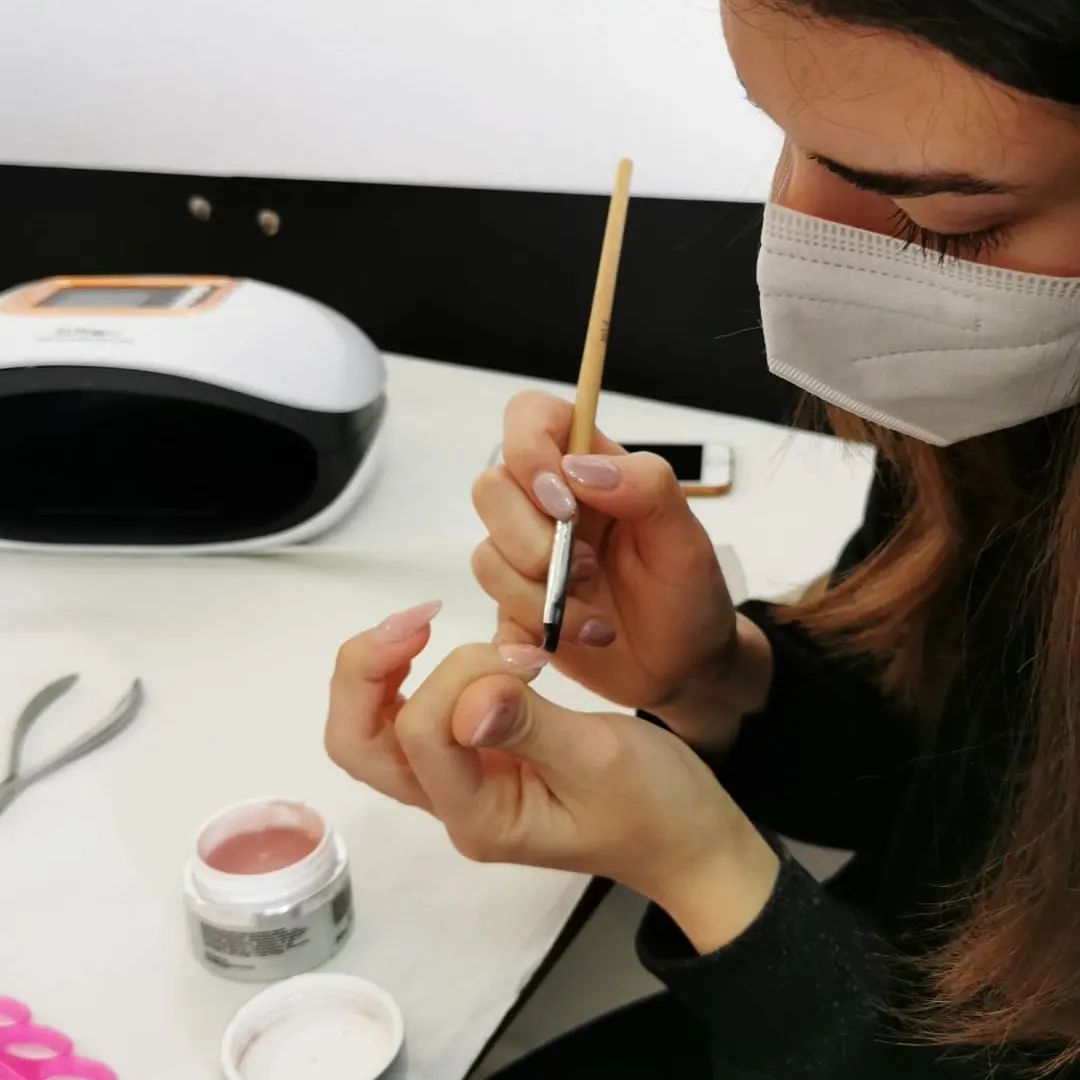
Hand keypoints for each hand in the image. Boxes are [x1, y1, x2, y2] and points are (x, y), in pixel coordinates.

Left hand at [326, 603, 779, 952]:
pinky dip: (408, 674)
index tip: (525, 656)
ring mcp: (458, 784)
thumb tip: (472, 695)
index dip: (458, 677)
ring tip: (421, 623)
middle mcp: (453, 805)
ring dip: (381, 671)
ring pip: (374, 729)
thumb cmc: (656, 807)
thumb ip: (532, 727)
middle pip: (359, 743)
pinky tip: (437, 643)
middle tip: (418, 619)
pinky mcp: (474, 761)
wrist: (685, 840)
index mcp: (481, 817)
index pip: (422, 735)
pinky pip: (412, 717)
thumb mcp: (604, 760)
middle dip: (368, 671)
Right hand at [471, 391, 771, 746]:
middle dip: (532, 542)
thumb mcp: (686, 539)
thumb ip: (647, 487)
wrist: (683, 669)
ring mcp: (525, 559)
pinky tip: (559, 647)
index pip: (530, 417)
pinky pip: (491, 613)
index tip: (562, 500)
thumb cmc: (689, 594)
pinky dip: (526, 636)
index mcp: (588, 471)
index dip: (527, 447)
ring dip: (540, 599)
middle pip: (490, 488)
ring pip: (486, 558)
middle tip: (588, 571)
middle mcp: (547, 507)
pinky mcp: (514, 609)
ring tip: (594, 623)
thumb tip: (578, 468)